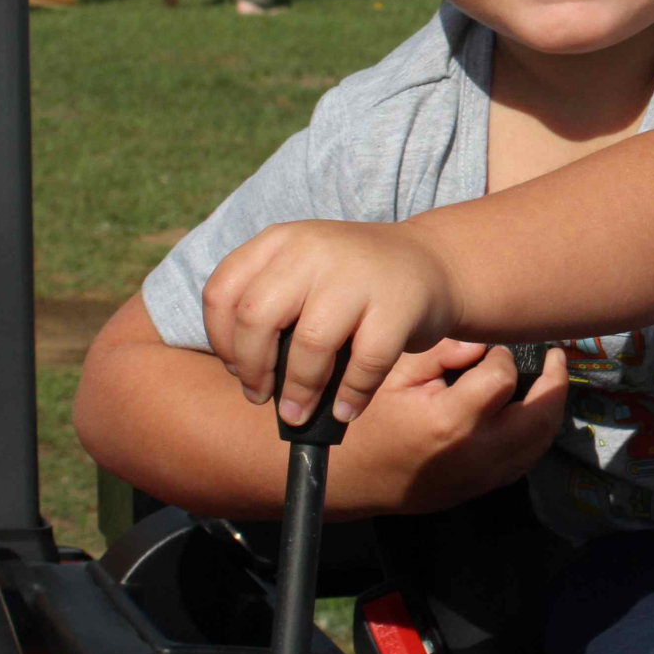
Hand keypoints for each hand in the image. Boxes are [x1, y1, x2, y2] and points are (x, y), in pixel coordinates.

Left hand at [201, 219, 458, 425]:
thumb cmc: (354, 283)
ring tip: (299, 413)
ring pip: (309, 343)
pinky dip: (351, 395)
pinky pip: (365, 362)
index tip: (236, 369)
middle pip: (256, 318)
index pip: (222, 291)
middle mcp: (314, 248)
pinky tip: (345, 410)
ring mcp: (359, 274)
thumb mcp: (304, 272)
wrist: (433, 263)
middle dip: (252, 370)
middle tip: (260, 396)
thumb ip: (270, 306)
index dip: (220, 341)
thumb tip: (248, 377)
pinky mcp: (399, 304)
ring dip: (299, 391)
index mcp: (282, 240)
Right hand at [341, 340, 570, 514]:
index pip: (502, 379)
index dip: (504, 357)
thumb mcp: (393, 376)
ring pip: (539, 444)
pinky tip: (530, 413)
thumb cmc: (365, 424)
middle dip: (556, 382)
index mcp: (451, 422)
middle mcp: (476, 454)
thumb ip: (441, 354)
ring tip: (550, 381)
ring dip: (552, 410)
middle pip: (540, 417)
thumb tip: (482, 342)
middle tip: (556, 357)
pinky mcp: (481, 489)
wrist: (346, 481)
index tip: (493, 349)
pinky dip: (535, 435)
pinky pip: (524, 461)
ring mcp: (482, 478)